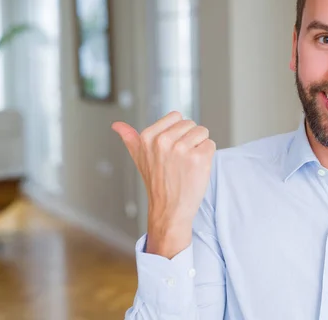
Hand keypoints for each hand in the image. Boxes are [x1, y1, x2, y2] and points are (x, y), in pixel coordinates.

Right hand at [112, 111, 215, 258]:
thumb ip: (129, 138)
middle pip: (191, 124)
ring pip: (203, 132)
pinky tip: (196, 169)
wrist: (169, 209)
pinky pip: (210, 144)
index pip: (176, 116)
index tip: (171, 150)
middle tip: (180, 160)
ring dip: (199, 147)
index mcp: (148, 136)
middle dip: (189, 139)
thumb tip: (117, 125)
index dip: (178, 132)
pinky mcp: (198, 158)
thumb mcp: (138, 158)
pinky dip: (207, 156)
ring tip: (188, 164)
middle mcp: (163, 141)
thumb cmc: (157, 183)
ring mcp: (181, 149)